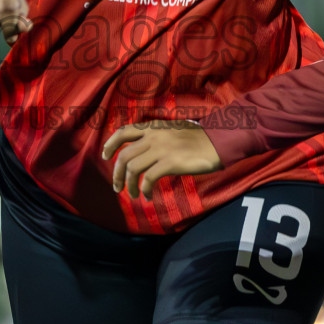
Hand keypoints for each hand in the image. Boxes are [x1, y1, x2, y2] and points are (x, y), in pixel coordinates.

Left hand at [102, 120, 222, 198]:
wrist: (218, 141)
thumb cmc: (199, 139)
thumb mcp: (174, 130)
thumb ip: (158, 135)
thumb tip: (144, 149)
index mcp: (153, 127)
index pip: (123, 132)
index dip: (110, 144)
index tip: (105, 156)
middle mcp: (154, 136)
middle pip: (124, 155)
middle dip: (116, 174)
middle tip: (117, 187)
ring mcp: (161, 149)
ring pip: (133, 168)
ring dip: (129, 185)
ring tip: (133, 195)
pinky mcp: (170, 162)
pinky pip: (148, 178)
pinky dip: (144, 190)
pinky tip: (148, 196)